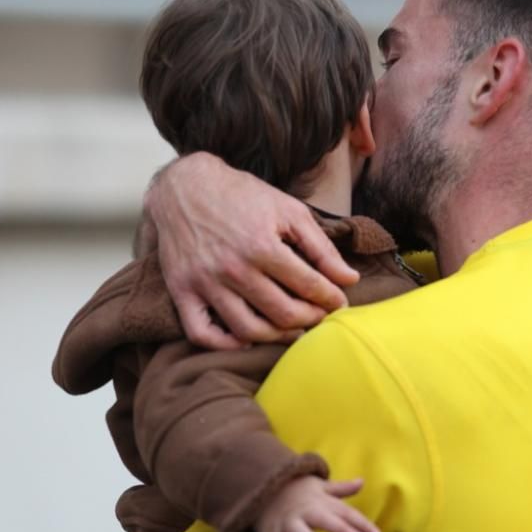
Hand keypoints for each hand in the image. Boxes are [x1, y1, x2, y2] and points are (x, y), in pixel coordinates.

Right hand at [144, 153, 359, 348]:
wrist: (185, 186)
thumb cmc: (243, 196)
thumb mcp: (289, 210)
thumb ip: (321, 247)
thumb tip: (349, 279)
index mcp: (261, 245)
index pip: (308, 286)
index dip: (331, 299)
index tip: (340, 302)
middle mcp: (233, 268)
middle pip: (282, 314)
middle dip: (311, 320)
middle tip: (320, 317)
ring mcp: (204, 283)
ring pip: (248, 331)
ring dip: (278, 337)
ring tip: (293, 329)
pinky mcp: (181, 291)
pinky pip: (202, 335)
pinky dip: (226, 345)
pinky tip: (247, 339)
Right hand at [256, 476, 379, 531]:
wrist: (260, 486)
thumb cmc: (297, 490)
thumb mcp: (319, 487)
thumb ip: (340, 489)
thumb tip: (362, 482)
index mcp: (321, 501)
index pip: (345, 512)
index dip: (361, 523)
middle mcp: (306, 511)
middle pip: (326, 520)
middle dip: (342, 530)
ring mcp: (288, 522)